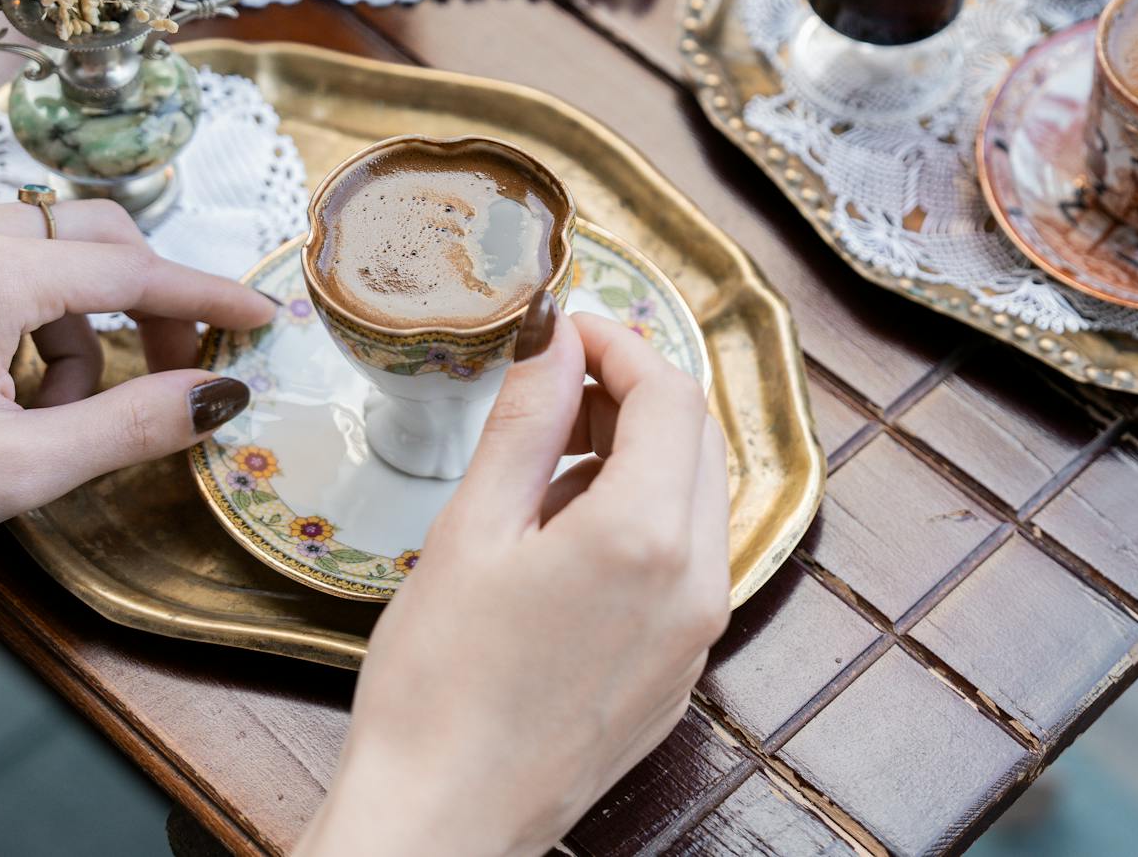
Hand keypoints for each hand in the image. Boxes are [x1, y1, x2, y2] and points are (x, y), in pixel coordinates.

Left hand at [0, 201, 274, 564]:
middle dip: (148, 302)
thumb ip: (132, 423)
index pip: (137, 272)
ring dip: (79, 320)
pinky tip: (0, 385)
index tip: (264, 318)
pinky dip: (26, 314)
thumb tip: (220, 394)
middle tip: (170, 372)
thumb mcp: (14, 469)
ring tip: (52, 409)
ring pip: (46, 250)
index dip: (210, 297)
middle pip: (98, 238)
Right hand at [301, 303, 730, 856]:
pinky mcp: (682, 670)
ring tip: (544, 470)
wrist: (441, 823)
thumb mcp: (472, 530)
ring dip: (638, 457)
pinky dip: (641, 522)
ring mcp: (699, 634)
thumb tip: (552, 338)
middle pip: (697, 440)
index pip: (669, 394)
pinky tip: (563, 540)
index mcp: (648, 537)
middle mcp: (698, 582)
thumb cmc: (439, 687)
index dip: (619, 344)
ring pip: (695, 500)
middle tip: (555, 386)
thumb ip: (526, 422)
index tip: (566, 329)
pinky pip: (684, 563)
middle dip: (635, 394)